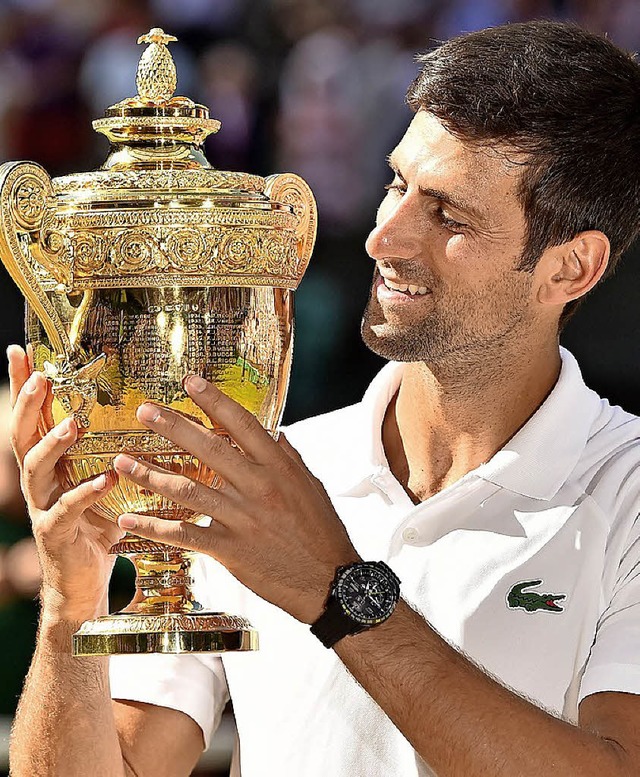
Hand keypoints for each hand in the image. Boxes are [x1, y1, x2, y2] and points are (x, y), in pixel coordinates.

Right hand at [8, 345, 122, 620]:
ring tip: (71, 424)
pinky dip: (85, 493)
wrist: (84, 586)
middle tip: (39, 377)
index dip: (23, 384)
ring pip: (35, 470)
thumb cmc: (99, 528)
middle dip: (27, 404)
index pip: (33, 418)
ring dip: (52, 444)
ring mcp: (43, 508)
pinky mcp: (56, 535)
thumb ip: (116, 455)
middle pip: (22, 436)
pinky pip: (66, 510)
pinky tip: (105, 478)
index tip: (20, 348)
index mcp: (52, 465)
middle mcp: (41, 483)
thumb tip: (154, 418)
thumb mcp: (105, 486)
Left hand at [113, 375, 359, 622]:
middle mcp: (258, 487)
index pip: (242, 424)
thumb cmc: (322, 533)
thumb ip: (288, 459)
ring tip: (122, 461)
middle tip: (144, 411)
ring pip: (188, 490)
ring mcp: (241, 518)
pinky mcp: (229, 549)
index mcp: (278, 468)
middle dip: (173, 426)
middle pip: (209, 449)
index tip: (191, 381)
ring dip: (151, 474)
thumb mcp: (311, 487)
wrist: (331, 581)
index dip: (215, 400)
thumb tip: (274, 434)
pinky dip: (153, 527)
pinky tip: (128, 519)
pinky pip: (184, 534)